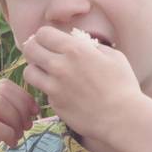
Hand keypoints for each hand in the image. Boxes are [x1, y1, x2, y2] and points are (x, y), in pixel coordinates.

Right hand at [0, 80, 38, 151]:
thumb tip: (28, 110)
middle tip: (27, 126)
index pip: (4, 84)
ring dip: (16, 119)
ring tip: (18, 135)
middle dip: (23, 107)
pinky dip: (9, 134)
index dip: (24, 97)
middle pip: (3, 90)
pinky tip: (11, 144)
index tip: (34, 113)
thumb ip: (2, 117)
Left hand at [20, 27, 142, 148]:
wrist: (122, 117)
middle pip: (29, 49)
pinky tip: (64, 91)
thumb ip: (92, 47)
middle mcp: (60, 66)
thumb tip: (81, 43)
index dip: (46, 35)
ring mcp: (54, 87)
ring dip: (36, 70)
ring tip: (48, 72)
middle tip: (43, 53)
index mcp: (75, 50)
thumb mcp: (113, 56)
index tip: (52, 41)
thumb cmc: (123, 85)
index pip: (43, 33)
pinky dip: (50, 89)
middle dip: (35, 48)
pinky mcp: (54, 104)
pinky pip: (43, 91)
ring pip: (28, 72)